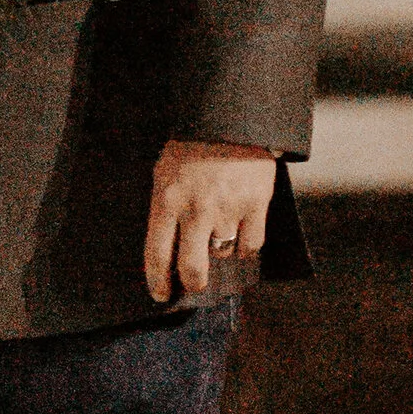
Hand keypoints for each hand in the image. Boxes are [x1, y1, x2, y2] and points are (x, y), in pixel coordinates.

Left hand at [145, 139, 276, 304]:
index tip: (161, 295)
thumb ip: (166, 209)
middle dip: (193, 285)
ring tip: (218, 248)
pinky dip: (246, 248)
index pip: (157, 255)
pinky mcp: (255, 204)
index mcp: (166, 200)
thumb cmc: (191, 147)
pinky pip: (251, 245)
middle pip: (193, 268)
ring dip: (221, 257)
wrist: (229, 118)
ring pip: (224, 256)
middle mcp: (196, 210)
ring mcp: (227, 209)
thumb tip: (170, 250)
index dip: (158, 282)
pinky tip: (241, 240)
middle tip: (195, 286)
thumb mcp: (164, 173)